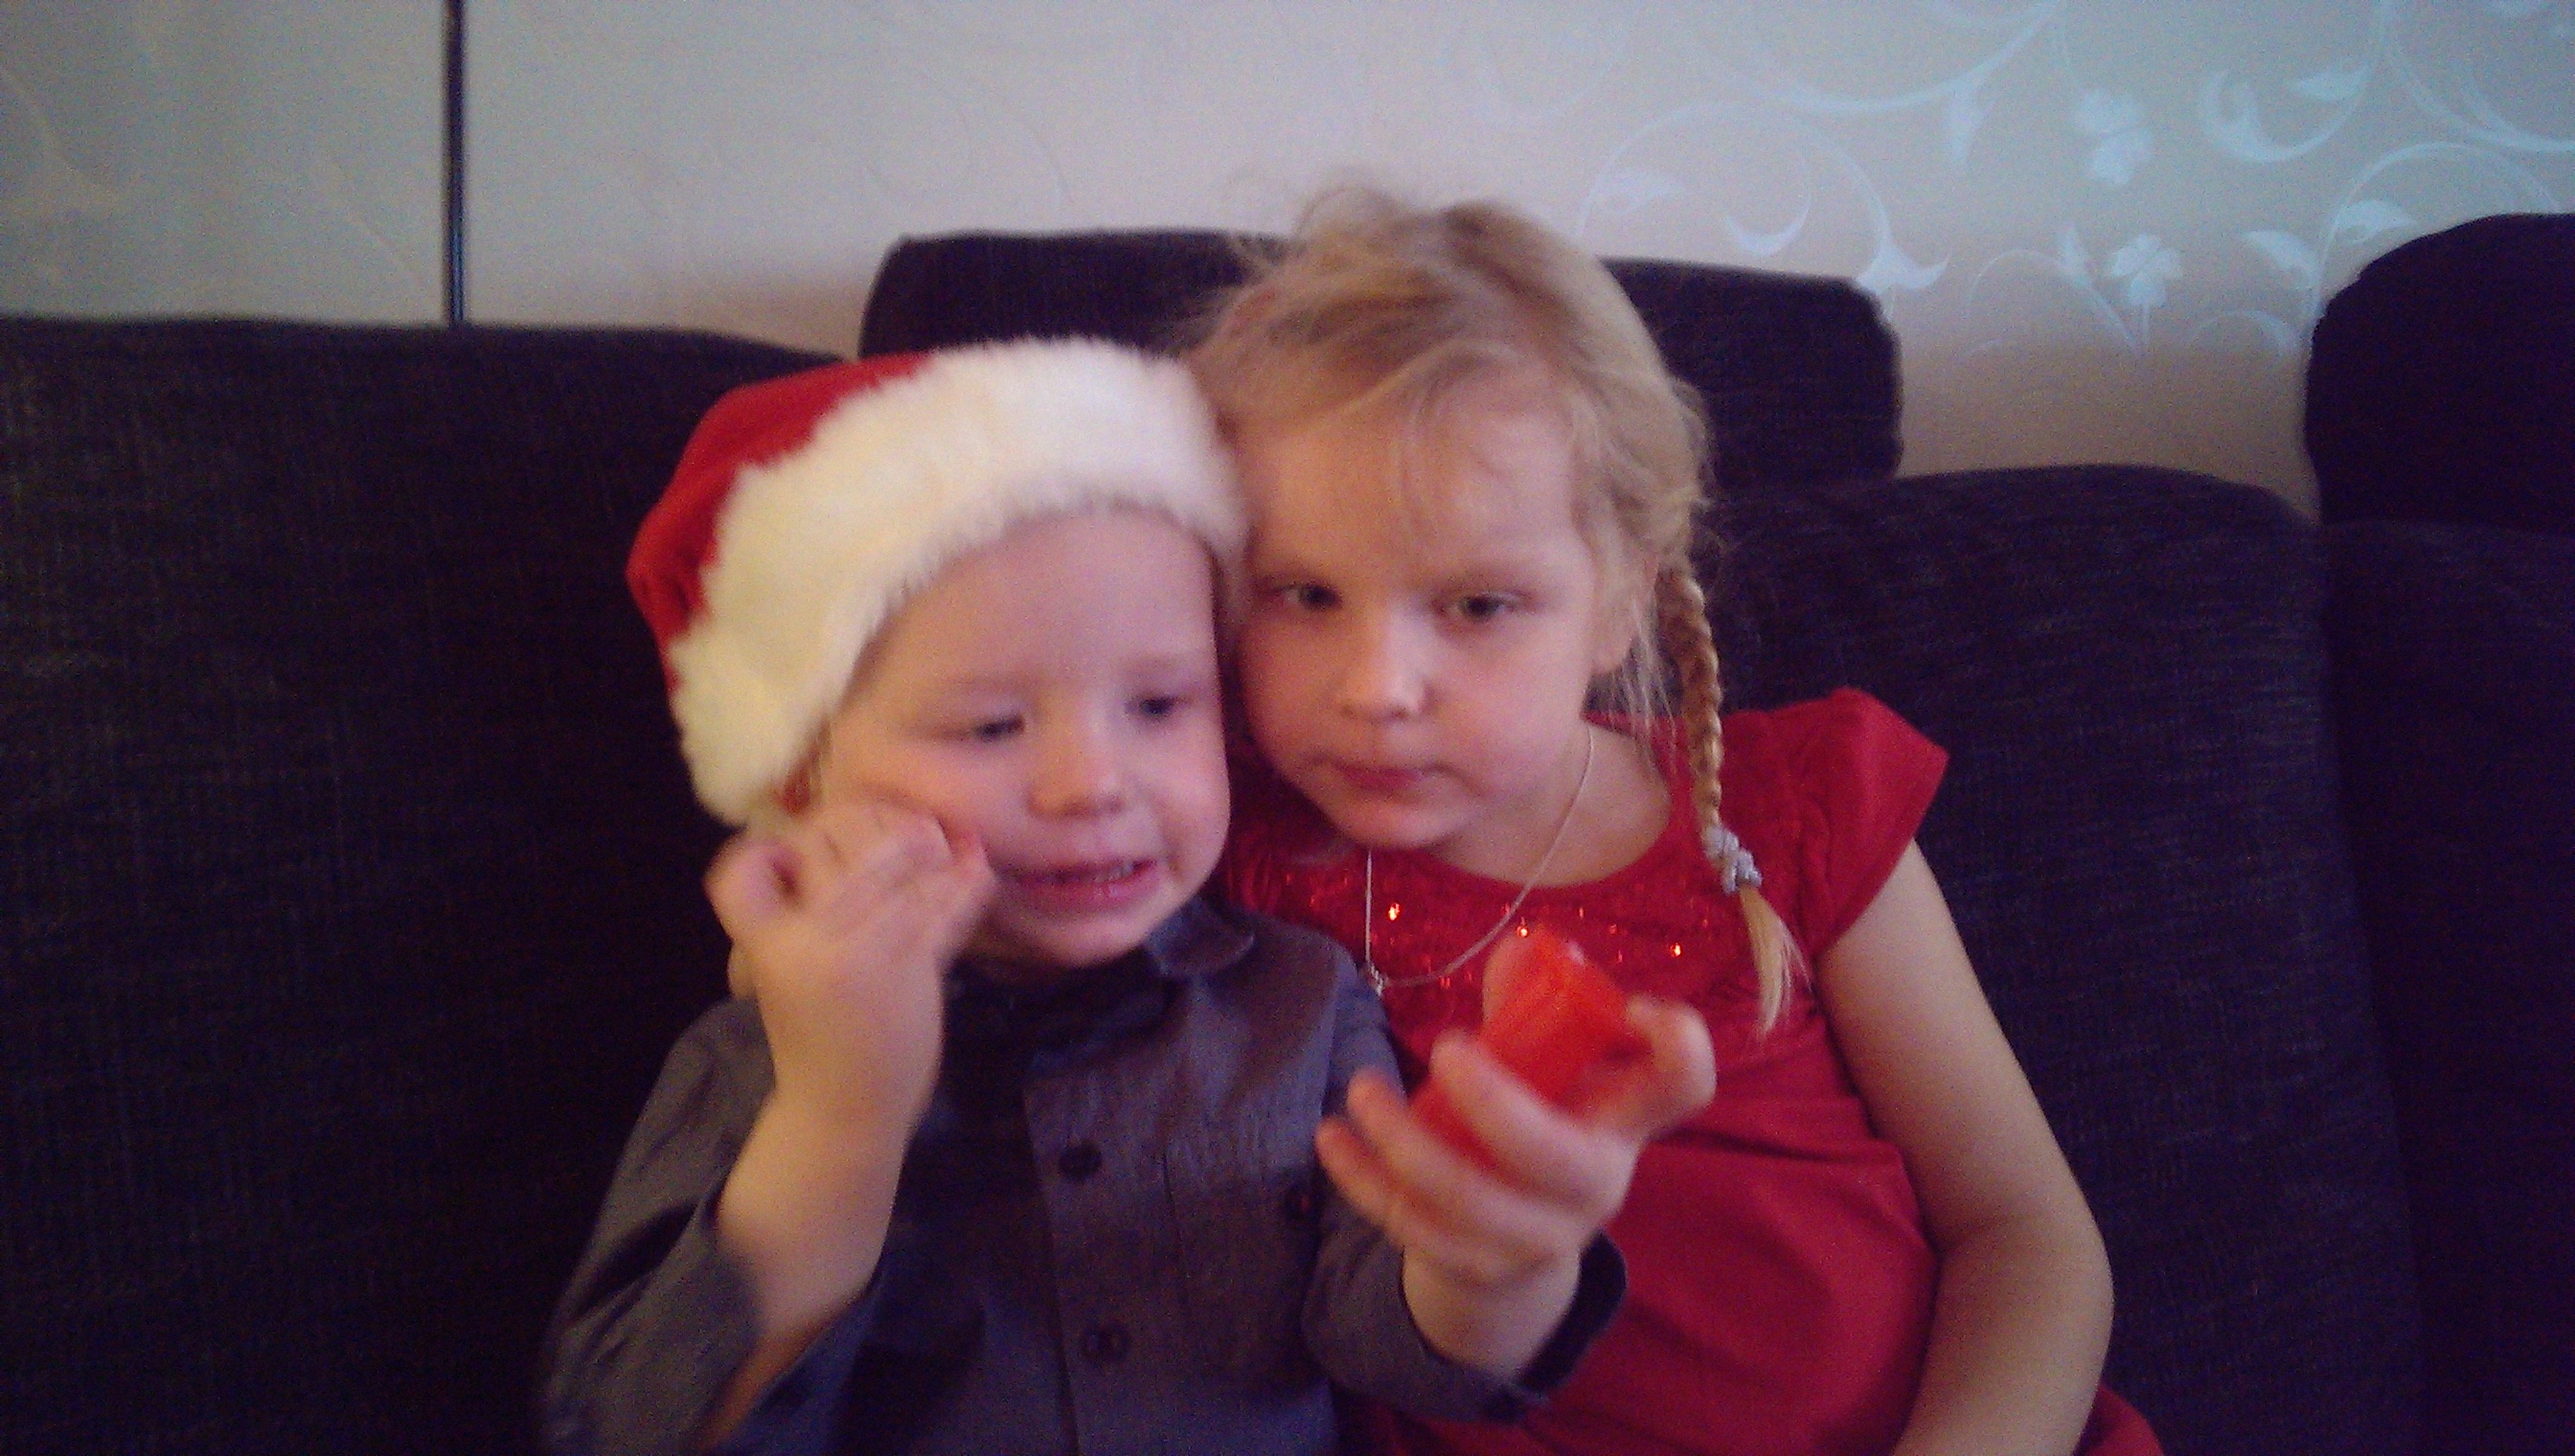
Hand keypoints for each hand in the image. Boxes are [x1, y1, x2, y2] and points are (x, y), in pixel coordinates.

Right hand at [706, 797, 994, 1136]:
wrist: (843, 1109)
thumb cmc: (812, 1035)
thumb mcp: (779, 973)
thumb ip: (794, 913)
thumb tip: (834, 837)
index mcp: (765, 944)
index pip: (741, 872)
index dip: (763, 849)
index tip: (791, 847)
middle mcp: (807, 941)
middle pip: (833, 843)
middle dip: (869, 823)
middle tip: (898, 828)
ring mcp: (862, 952)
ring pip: (898, 867)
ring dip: (928, 847)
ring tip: (945, 841)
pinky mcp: (912, 969)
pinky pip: (945, 910)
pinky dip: (967, 884)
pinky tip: (978, 865)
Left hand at [1315, 941, 1713, 1372]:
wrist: (1520, 1237)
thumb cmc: (1539, 1120)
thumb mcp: (1547, 1066)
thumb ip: (1531, 1004)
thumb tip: (1517, 945)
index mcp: (1623, 1120)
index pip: (1683, 1085)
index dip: (1676, 1045)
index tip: (1630, 1008)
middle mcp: (1594, 1184)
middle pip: (1558, 1158)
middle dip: (1496, 1105)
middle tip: (1444, 1049)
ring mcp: (1536, 1235)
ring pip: (1470, 1199)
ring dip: (1403, 1142)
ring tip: (1359, 1090)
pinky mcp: (1476, 1265)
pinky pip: (1413, 1228)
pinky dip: (1363, 1180)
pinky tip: (1329, 1138)